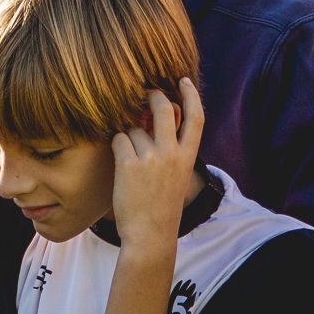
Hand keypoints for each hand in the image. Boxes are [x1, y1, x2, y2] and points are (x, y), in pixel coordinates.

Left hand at [109, 79, 203, 246]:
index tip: (183, 80)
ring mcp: (150, 158)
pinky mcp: (129, 164)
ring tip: (130, 161)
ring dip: (128, 137)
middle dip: (152, 97)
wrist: (150, 234)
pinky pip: (118, 140)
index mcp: (187, 157)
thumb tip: (159, 119)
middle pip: (163, 108)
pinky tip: (119, 163)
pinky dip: (116, 146)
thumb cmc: (161, 206)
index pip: (196, 118)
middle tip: (144, 95)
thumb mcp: (176, 176)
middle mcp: (171, 154)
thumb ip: (172, 149)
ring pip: (134, 128)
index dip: (191, 95)